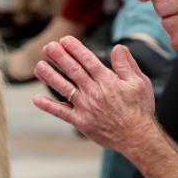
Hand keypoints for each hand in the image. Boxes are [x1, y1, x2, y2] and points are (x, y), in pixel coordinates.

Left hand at [33, 37, 157, 153]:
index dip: (75, 48)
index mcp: (108, 81)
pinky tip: (37, 99)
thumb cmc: (140, 109)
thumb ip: (126, 64)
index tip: (65, 40)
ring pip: (64, 88)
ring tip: (39, 66)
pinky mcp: (81, 122)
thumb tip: (118, 47)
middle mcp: (94, 92)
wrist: (137, 136)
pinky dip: (48, 106)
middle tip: (48, 47)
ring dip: (50, 76)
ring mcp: (86, 107)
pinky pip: (61, 113)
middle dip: (59, 57)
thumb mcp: (140, 82)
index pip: (88, 60)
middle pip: (73, 70)